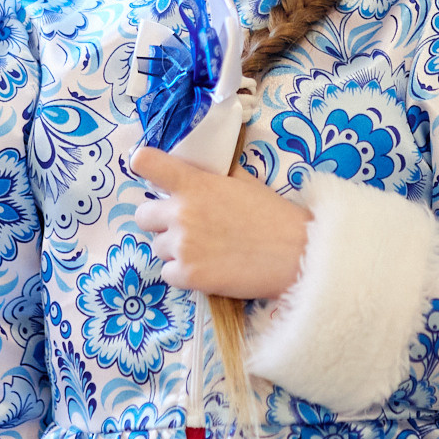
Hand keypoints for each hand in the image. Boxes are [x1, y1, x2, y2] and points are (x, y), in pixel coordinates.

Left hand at [132, 147, 309, 299]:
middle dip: (161, 221)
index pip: (145, 163)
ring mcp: (183, 246)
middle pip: (142, 216)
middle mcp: (182, 212)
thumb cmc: (273, 215)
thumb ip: (212, 176)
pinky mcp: (188, 276)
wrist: (295, 253)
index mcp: (194, 183)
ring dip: (176, 250)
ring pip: (158, 248)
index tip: (151, 173)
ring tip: (207, 251)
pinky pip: (168, 274)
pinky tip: (209, 269)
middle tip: (188, 227)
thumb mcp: (242, 182)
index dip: (144, 166)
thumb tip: (196, 171)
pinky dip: (184, 274)